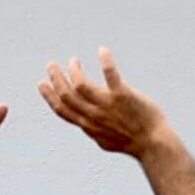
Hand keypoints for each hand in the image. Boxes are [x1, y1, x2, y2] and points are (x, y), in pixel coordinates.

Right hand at [40, 51, 173, 160]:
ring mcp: (107, 105)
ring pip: (81, 84)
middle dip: (56, 79)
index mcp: (88, 125)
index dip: (49, 96)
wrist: (153, 144)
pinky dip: (105, 61)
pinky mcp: (123, 96)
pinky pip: (110, 74)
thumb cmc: (132, 142)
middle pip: (67, 95)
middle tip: (51, 65)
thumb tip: (85, 124)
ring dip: (73, 70)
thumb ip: (93, 129)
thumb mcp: (105, 140)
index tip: (41, 84)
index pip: (62, 109)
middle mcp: (93, 115)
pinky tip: (102, 50)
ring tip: (73, 60)